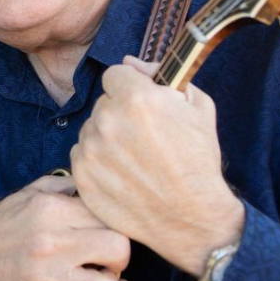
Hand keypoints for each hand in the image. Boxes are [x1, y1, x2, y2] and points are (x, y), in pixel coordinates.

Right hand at [0, 175, 130, 280]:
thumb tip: (96, 186)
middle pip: (119, 247)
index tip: (110, 230)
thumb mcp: (27, 193)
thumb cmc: (0, 227)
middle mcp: (52, 240)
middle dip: (121, 252)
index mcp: (51, 208)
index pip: (108, 214)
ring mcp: (48, 275)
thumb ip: (64, 187)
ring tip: (105, 276)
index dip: (116, 223)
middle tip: (110, 255)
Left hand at [71, 56, 243, 277]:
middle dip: (121, 113)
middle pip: (104, 103)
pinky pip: (82, 155)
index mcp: (136, 98)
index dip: (131, 88)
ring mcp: (91, 150)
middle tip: (143, 137)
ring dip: (107, 138)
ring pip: (91, 129)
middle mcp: (108, 121)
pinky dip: (97, 162)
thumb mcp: (198, 108)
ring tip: (135, 160)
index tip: (142, 104)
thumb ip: (163, 75)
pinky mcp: (82, 176)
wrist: (194, 218)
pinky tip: (122, 175)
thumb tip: (131, 62)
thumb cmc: (198, 162)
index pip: (116, 74)